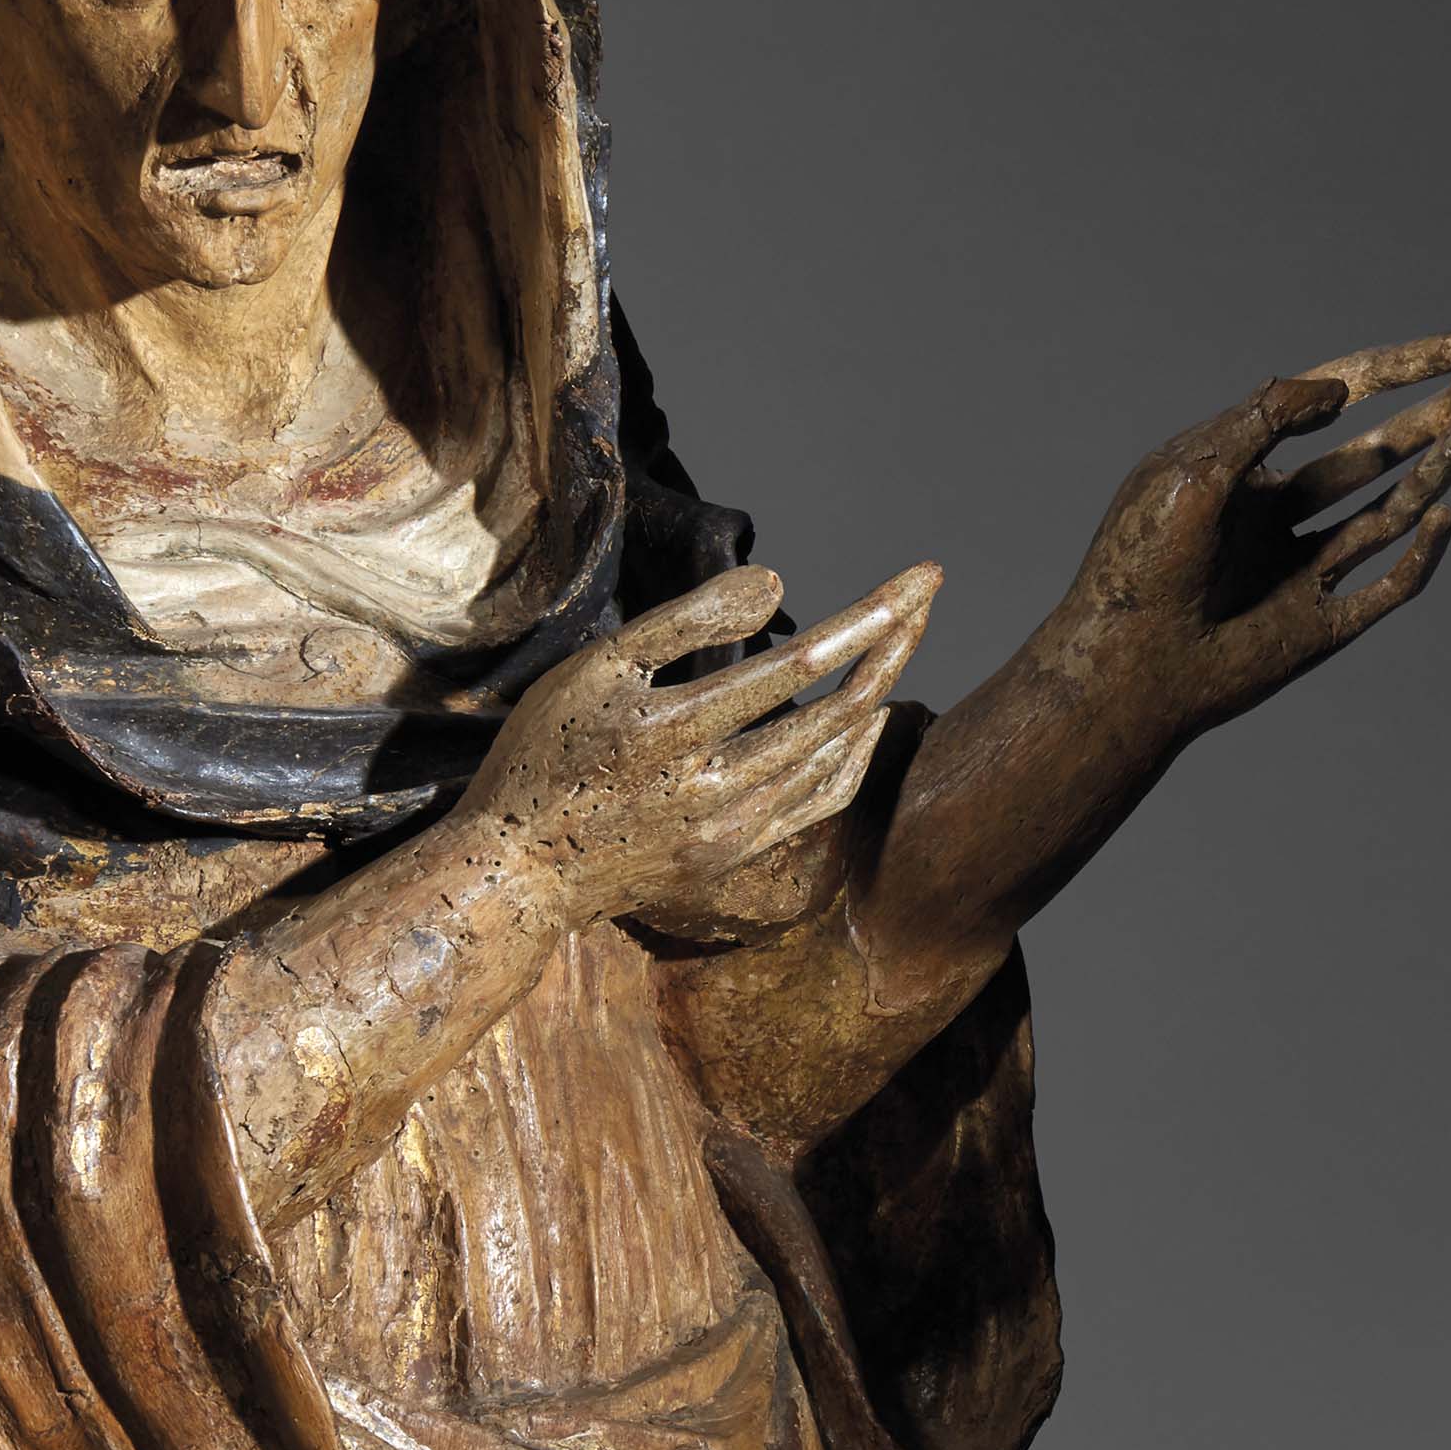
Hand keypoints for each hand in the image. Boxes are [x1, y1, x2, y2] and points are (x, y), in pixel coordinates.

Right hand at [467, 563, 938, 940]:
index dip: (866, 619)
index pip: (797, 666)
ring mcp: (734, 832)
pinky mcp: (740, 857)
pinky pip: (821, 799)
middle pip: (839, 710)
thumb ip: (687, 620)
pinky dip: (853, 751)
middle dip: (894, 644)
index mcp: (671, 731)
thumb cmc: (548, 751)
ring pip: (838, 756)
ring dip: (880, 690)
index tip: (917, 579)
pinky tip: (867, 712)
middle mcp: (714, 789)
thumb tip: (780, 583)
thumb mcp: (596, 667)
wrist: (523, 870)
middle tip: (927, 590)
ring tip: (903, 637)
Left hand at [1038, 335, 1450, 754]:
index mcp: (1246, 469)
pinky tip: (1443, 515)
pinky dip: (1421, 554)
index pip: (1334, 402)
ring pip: (1389, 510)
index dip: (1399, 369)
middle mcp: (1281, 514)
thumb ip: (1261, 420)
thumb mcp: (1195, 472)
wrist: (1125, 671)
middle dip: (1435, 413)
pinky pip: (1388, 586)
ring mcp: (1304, 568)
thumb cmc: (1140, 567)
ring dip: (1435, 470)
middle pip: (1377, 452)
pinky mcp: (1321, 625)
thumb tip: (1339, 390)